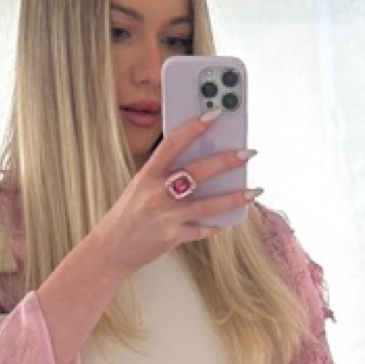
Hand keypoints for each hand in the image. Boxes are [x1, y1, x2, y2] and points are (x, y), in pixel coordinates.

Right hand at [97, 110, 261, 276]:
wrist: (110, 249)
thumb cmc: (128, 215)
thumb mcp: (140, 187)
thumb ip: (165, 175)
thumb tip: (201, 162)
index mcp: (147, 175)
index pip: (173, 143)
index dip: (195, 126)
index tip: (215, 113)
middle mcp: (157, 193)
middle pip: (198, 171)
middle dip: (226, 160)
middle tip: (247, 152)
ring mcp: (166, 216)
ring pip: (208, 204)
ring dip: (234, 197)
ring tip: (253, 190)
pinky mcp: (173, 237)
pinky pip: (202, 229)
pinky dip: (215, 225)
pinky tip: (227, 220)